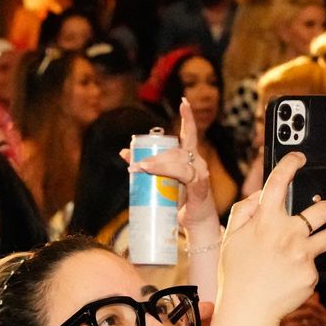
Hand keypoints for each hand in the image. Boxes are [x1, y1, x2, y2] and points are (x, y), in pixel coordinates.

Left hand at [122, 98, 219, 237]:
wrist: (194, 223)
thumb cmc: (179, 202)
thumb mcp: (160, 181)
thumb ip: (146, 165)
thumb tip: (124, 153)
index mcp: (190, 157)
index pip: (190, 134)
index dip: (188, 117)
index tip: (184, 102)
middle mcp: (198, 161)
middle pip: (176, 151)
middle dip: (154, 157)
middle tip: (135, 165)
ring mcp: (201, 173)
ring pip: (179, 162)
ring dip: (159, 165)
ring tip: (142, 169)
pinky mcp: (201, 187)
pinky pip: (187, 176)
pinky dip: (172, 173)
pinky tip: (162, 174)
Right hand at [217, 151, 325, 323]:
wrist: (248, 309)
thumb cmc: (236, 275)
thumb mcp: (230, 239)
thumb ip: (243, 213)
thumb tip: (258, 197)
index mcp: (265, 221)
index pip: (279, 182)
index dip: (290, 164)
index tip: (299, 158)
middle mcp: (287, 232)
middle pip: (323, 209)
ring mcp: (302, 253)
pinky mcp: (312, 273)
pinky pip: (319, 264)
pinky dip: (313, 265)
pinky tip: (299, 273)